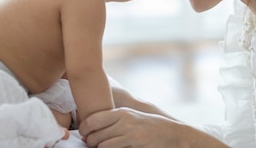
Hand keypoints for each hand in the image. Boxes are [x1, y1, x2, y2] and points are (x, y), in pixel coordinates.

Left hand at [80, 107, 228, 147]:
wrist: (172, 134)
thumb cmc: (149, 127)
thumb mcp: (132, 118)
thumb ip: (115, 120)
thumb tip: (91, 126)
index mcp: (122, 112)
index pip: (92, 119)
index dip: (83, 129)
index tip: (83, 134)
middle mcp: (124, 120)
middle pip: (94, 134)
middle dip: (89, 142)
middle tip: (90, 144)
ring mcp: (129, 133)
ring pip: (101, 144)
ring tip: (100, 147)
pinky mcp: (134, 143)